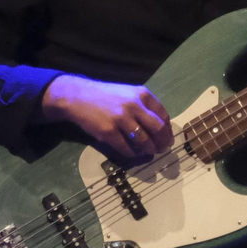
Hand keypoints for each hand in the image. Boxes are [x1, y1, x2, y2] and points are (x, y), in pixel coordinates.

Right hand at [39, 74, 173, 161]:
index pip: (164, 115)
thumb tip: (161, 126)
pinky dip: (132, 154)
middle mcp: (134, 105)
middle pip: (158, 129)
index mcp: (142, 95)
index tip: (167, 138)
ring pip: (144, 141)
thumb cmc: (107, 96)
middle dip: (163, 142)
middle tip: (162, 149)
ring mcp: (121, 119)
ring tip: (149, 152)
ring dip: (149, 149)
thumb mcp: (129, 93)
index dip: (168, 130)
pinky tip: (133, 154)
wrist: (79, 96)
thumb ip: (145, 106)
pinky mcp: (108, 132)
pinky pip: (126, 148)